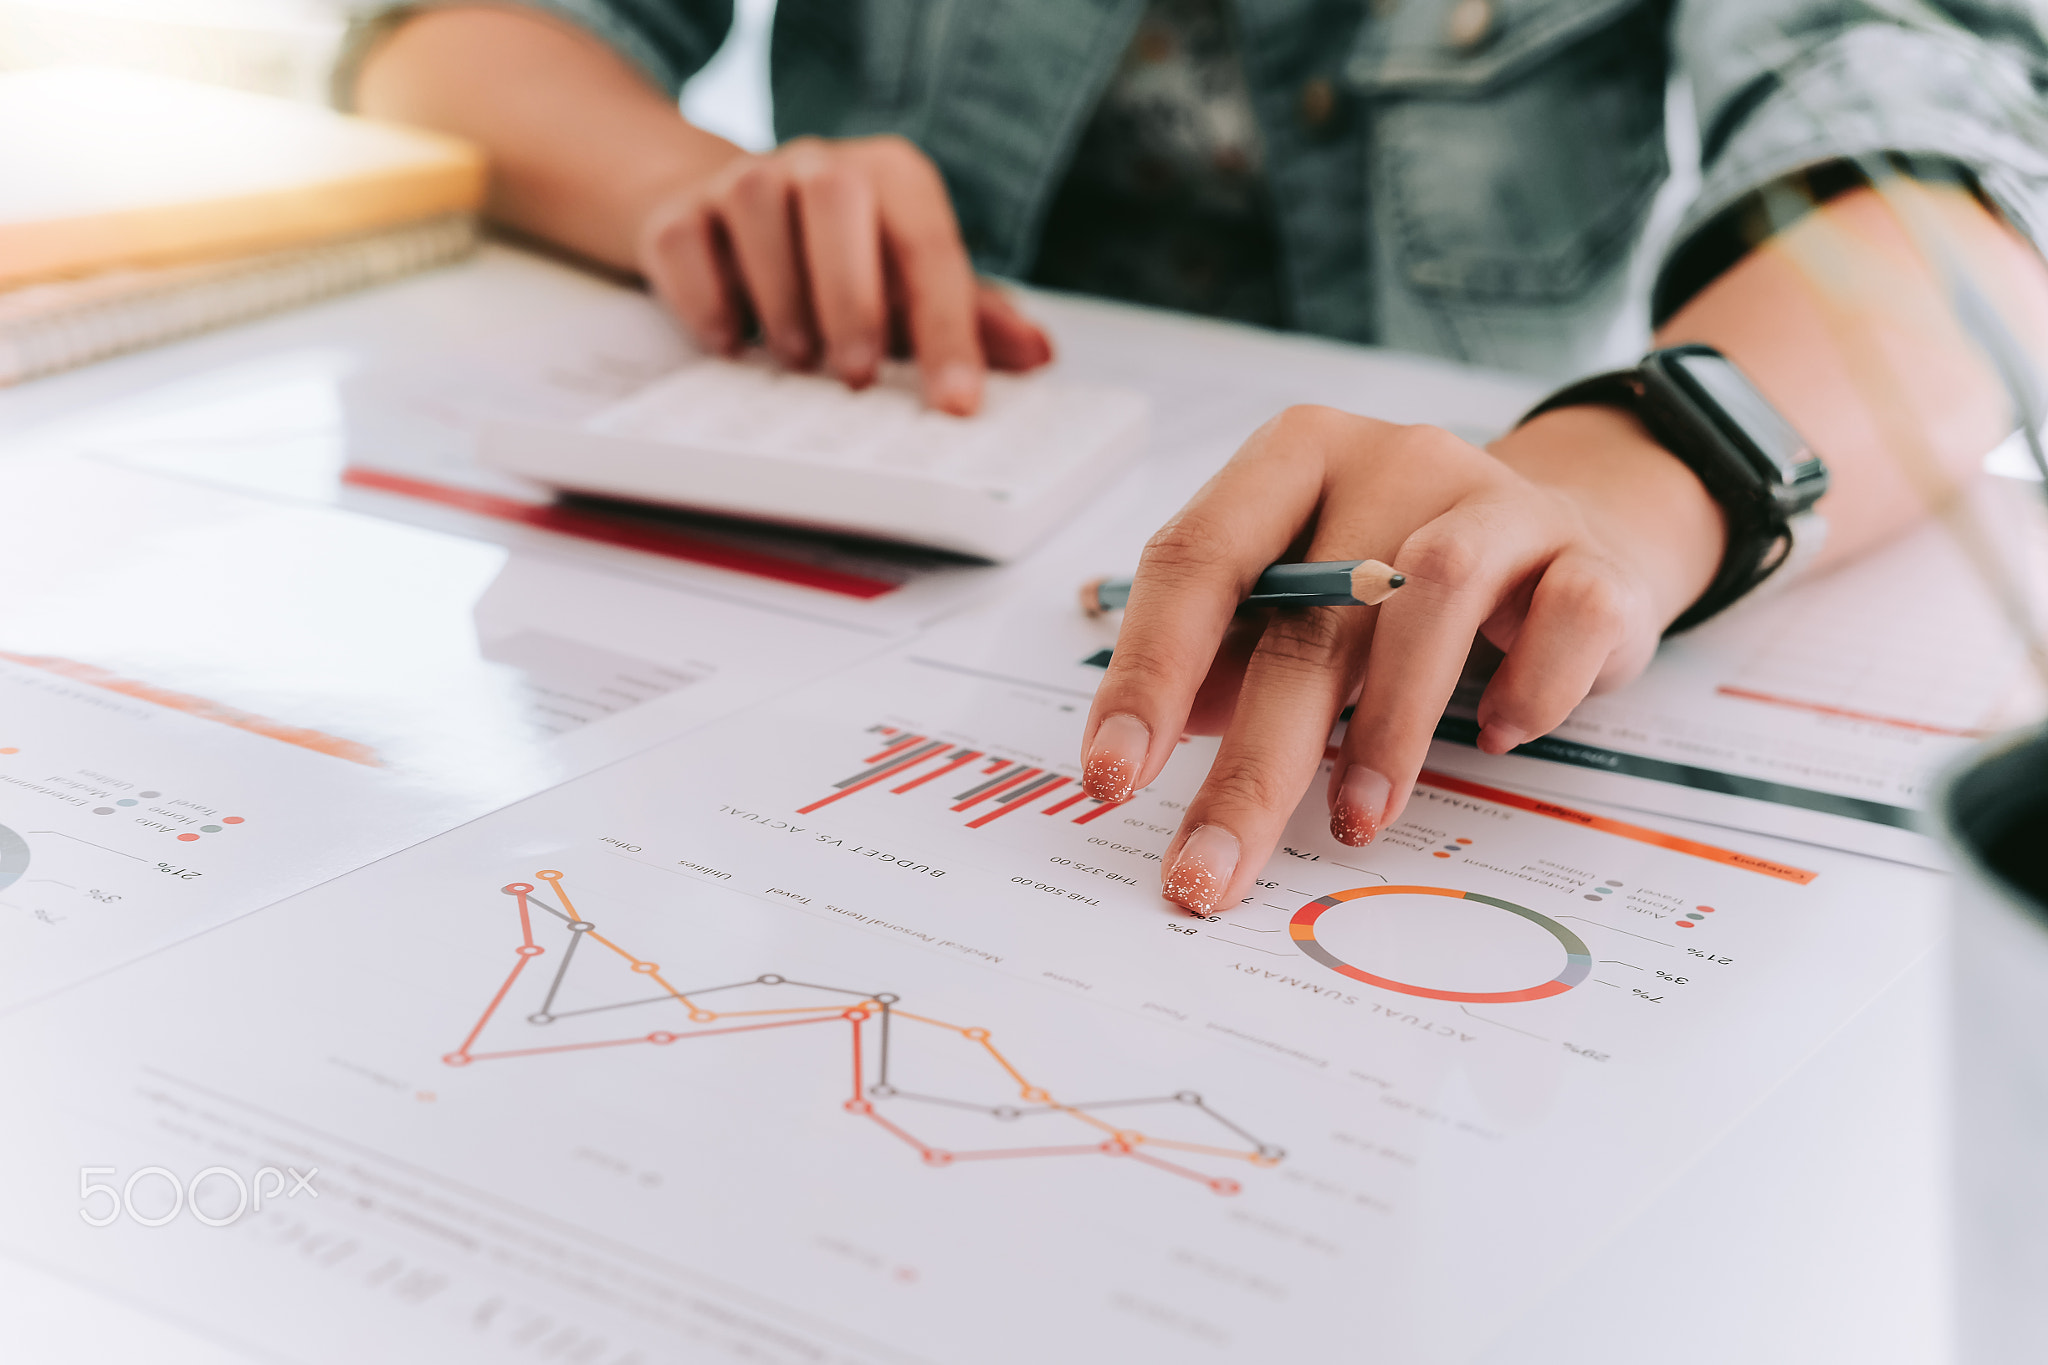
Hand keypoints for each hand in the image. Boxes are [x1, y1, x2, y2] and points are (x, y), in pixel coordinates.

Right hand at [636, 134, 1052, 413]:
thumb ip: (971, 320)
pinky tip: (730, 345)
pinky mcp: (679, 213)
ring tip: (797, 360)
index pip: (930, 247)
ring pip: (757, 211)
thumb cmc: (844, 264)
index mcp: (893, 178)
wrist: (730, 223)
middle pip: (837, 201)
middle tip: (855, 375)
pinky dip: (707, 299)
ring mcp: (744, 180)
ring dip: (779, 298)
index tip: (956, 403)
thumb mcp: (912, 290)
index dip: (949, 330)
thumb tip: (1039, 353)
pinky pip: (687, 244)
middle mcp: (821, 164)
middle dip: (850, 296)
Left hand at [1077, 403, 1725, 914]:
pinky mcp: (1590, 555)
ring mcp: (1499, 499)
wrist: (1573, 533)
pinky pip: (1564, 620)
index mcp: (1294, 458)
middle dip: (1251, 765)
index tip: (1110, 776)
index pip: (1197, 558)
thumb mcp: (1302, 600)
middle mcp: (1393, 459)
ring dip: (1385, 728)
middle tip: (1209, 870)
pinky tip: (1492, 736)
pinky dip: (1523, 692)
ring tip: (1355, 820)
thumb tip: (1149, 742)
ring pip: (1433, 596)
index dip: (1147, 673)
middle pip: (1306, 612)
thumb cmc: (1401, 582)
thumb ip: (1228, 658)